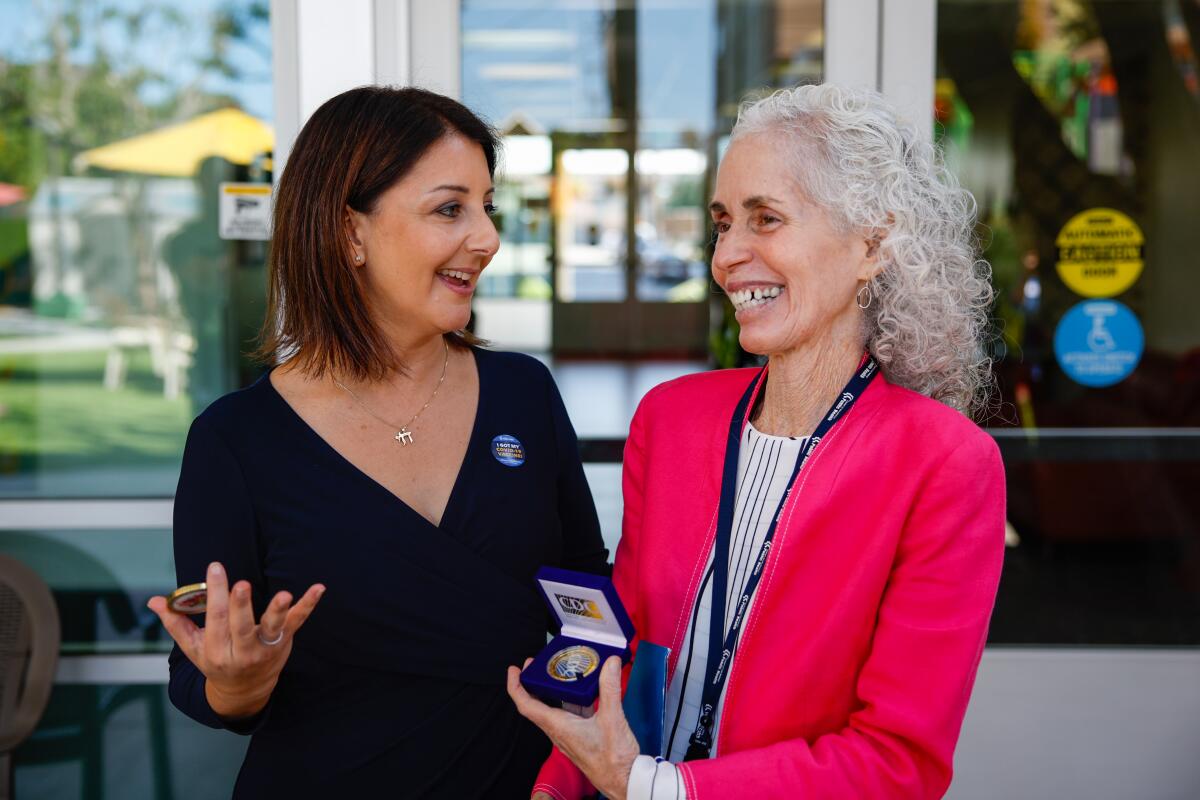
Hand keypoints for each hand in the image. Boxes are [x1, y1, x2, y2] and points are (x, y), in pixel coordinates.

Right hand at [148, 562, 324, 718]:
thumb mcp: (193, 648)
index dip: (214, 595)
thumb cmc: (216, 661)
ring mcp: (266, 647)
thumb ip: (176, 622)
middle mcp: (242, 651)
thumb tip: (153, 600)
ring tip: (284, 595)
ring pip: (272, 628)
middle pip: (241, 627)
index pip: (215, 620)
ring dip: (278, 610)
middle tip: (241, 584)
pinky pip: (297, 622)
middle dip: (241, 606)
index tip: (215, 568)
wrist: (245, 691)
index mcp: (216, 650)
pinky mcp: (284, 641)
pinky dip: (308, 605)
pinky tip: (318, 589)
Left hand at [508, 656, 639, 799]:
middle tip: (536, 665)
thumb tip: (610, 664)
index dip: (516, 686)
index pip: (527, 705)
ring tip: (559, 673)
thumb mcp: (612, 718)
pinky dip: (570, 700)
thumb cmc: (613, 759)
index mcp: (559, 726)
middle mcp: (559, 731)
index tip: (514, 671)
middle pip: (536, 705)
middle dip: (532, 683)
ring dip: (552, 691)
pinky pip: (568, 715)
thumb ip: (610, 688)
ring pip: (553, 710)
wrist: (623, 781)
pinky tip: (583, 692)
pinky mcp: (579, 738)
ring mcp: (568, 736)